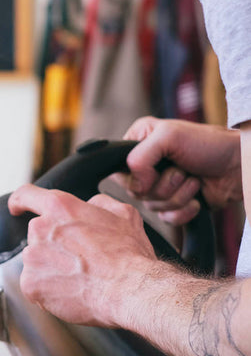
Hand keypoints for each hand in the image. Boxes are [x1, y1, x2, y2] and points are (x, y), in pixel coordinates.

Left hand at [7, 185, 160, 328]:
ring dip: (51, 268)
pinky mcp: (30, 284)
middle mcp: (41, 228)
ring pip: (36, 261)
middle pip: (38, 235)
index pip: (27, 195)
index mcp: (60, 207)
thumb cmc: (129, 255)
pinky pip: (35, 285)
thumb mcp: (123, 213)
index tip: (16, 207)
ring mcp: (33, 257)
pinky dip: (48, 290)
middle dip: (54, 245)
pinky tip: (71, 292)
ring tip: (79, 278)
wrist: (128, 290)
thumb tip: (90, 204)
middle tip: (79, 260)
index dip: (20, 201)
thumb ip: (99, 203)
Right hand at [122, 117, 241, 224]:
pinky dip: (185, 211)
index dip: (136, 176)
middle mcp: (147, 165)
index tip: (154, 170)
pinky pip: (168, 219)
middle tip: (181, 170)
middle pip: (136, 192)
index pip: (119, 169)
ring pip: (153, 207)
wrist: (237, 165)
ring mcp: (161, 185)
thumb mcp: (168, 136)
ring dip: (178, 195)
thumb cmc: (208, 144)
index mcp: (139, 143)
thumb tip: (134, 185)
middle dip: (163, 185)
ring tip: (193, 179)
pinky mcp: (175, 204)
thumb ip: (139, 157)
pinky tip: (197, 197)